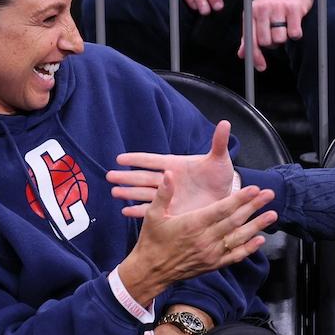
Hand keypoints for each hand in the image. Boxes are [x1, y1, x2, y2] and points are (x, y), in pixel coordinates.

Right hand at [109, 121, 236, 216]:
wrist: (225, 198)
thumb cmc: (220, 175)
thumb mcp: (219, 159)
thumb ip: (218, 143)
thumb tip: (225, 123)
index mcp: (176, 165)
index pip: (152, 161)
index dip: (137, 159)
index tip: (120, 158)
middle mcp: (169, 180)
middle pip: (143, 178)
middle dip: (127, 177)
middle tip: (109, 176)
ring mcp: (169, 196)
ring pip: (144, 194)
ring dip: (129, 193)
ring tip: (114, 192)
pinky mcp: (172, 212)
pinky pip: (152, 211)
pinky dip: (139, 211)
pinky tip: (125, 212)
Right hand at [118, 170, 276, 304]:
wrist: (150, 271)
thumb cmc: (151, 240)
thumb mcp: (153, 215)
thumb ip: (163, 194)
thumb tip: (169, 173)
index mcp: (192, 224)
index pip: (221, 209)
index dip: (239, 198)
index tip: (254, 188)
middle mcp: (205, 239)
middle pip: (235, 221)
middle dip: (254, 207)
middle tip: (270, 194)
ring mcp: (211, 253)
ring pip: (238, 238)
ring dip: (257, 226)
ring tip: (272, 215)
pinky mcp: (212, 265)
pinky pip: (234, 256)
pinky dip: (248, 249)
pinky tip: (260, 240)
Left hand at [238, 0, 315, 71]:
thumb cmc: (275, 2)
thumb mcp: (258, 16)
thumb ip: (250, 35)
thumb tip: (242, 55)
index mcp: (251, 11)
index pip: (250, 39)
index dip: (255, 56)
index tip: (261, 67)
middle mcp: (262, 8)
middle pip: (266, 42)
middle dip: (274, 43)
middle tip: (278, 33)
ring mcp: (278, 7)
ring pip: (280, 39)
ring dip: (285, 38)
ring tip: (286, 26)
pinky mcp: (294, 8)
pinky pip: (294, 33)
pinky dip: (296, 34)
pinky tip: (295, 24)